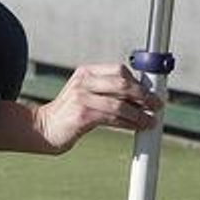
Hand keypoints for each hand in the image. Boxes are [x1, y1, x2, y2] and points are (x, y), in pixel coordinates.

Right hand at [0, 63, 161, 155]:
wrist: (43, 129)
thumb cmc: (69, 114)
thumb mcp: (86, 95)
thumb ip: (107, 92)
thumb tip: (140, 98)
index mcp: (86, 73)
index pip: (119, 70)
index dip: (138, 81)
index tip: (152, 92)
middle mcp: (83, 81)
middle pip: (122, 83)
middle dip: (144, 95)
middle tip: (156, 105)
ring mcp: (81, 97)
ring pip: (120, 103)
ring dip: (139, 114)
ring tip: (150, 121)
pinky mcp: (82, 114)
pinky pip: (113, 117)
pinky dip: (129, 123)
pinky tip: (137, 127)